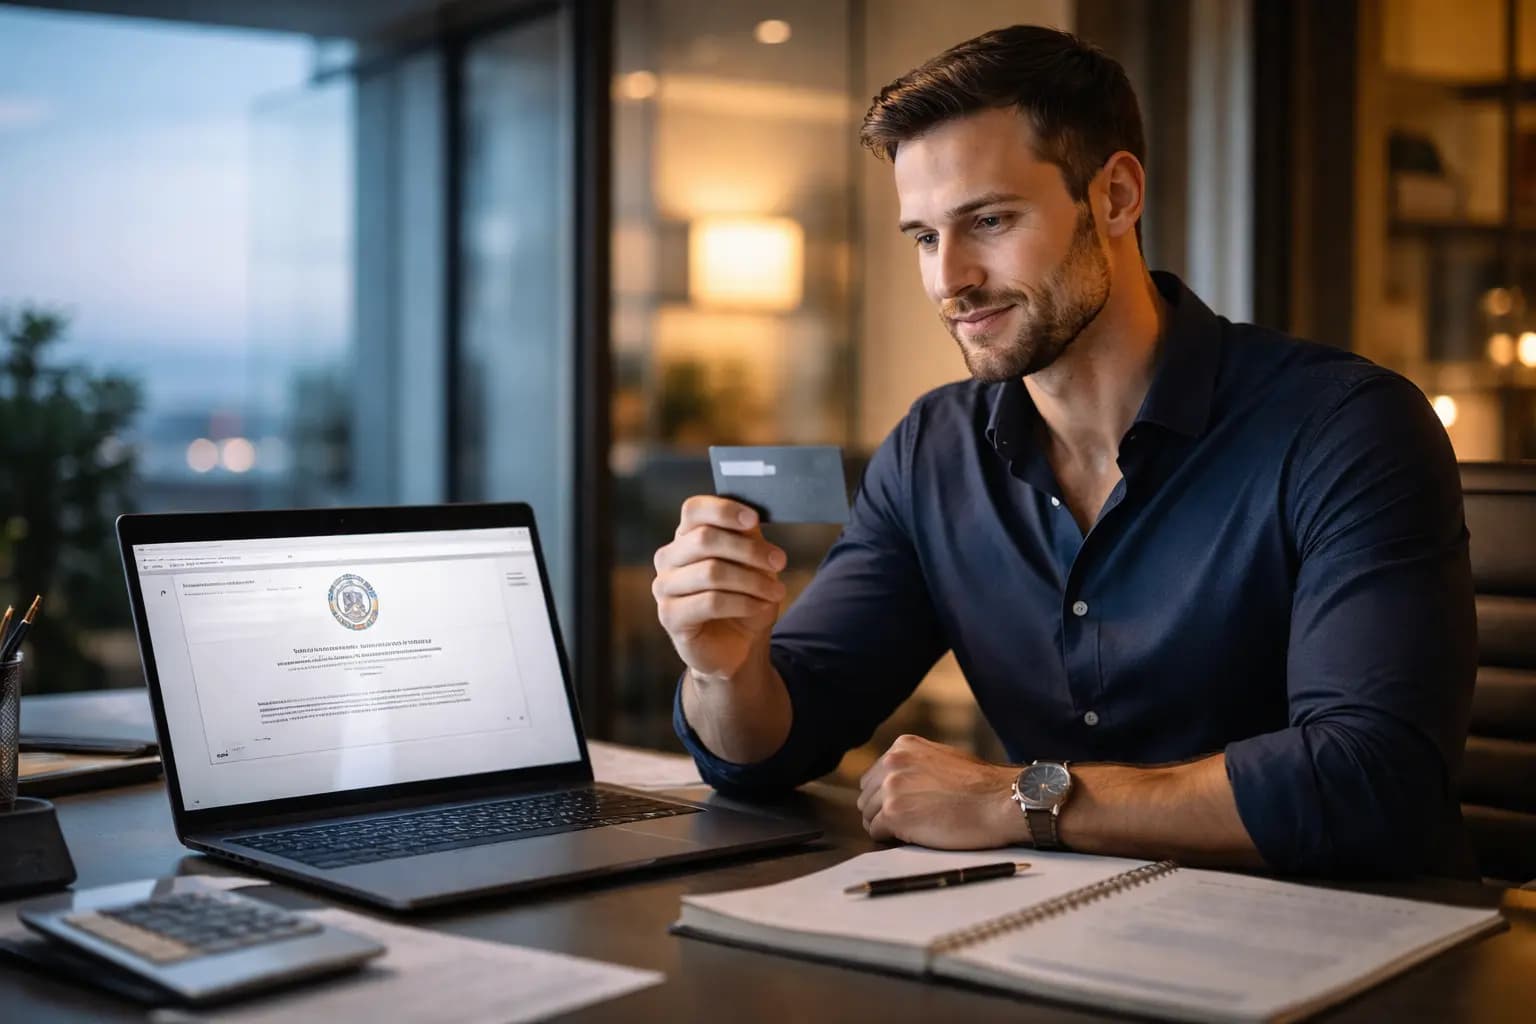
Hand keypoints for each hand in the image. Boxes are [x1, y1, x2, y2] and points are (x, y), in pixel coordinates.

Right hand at [652, 496, 787, 681]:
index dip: (724, 510)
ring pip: (711, 572)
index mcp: (685, 537)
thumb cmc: (743, 599)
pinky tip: (759, 606)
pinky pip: (710, 602)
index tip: (754, 520)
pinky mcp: (669, 616)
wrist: (738, 646)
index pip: (693, 510)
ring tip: (776, 591)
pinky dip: (742, 603)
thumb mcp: (752, 564)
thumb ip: (747, 539)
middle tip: (779, 562)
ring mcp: (664, 587)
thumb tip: (751, 520)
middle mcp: (668, 558)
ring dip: (752, 581)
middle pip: (705, 539)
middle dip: (749, 550)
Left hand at [857, 734, 1026, 848]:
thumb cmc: (981, 786)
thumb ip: (915, 765)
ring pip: (868, 816)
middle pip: (866, 797)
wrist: (1000, 801)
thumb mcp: (942, 758)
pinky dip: (891, 840)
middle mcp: (892, 762)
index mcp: (903, 747)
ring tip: (916, 830)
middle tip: (910, 823)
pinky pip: (876, 833)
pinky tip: (915, 837)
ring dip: (887, 827)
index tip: (905, 807)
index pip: (873, 777)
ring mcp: (891, 787)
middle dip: (883, 812)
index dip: (887, 797)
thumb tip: (898, 781)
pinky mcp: (894, 813)